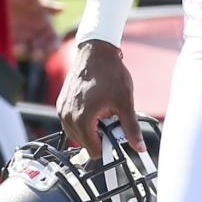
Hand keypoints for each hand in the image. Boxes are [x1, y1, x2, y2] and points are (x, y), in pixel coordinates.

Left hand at [11, 0, 61, 61]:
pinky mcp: (5, 36)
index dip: (54, 46)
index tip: (52, 48)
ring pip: (26, 51)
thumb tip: (62, 9)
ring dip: (25, 53)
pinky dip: (13, 50)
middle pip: (41, 50)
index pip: (53, 40)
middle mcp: (33, 32)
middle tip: (36, 54)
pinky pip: (11, 48)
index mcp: (44, 22)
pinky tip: (13, 47)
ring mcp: (19, 35)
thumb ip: (45, 3)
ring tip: (20, 48)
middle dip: (40, 54)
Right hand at [57, 41, 142, 157]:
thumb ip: (131, 128)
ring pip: (76, 134)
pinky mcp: (61, 104)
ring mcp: (62, 110)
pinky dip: (82, 122)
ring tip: (103, 114)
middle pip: (84, 143)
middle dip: (99, 137)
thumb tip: (140, 147)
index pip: (93, 150)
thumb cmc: (110, 73)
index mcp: (83, 119)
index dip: (107, 147)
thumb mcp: (125, 102)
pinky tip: (95, 109)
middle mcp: (68, 116)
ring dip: (90, 130)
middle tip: (111, 121)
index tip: (116, 138)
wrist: (95, 52)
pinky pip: (70, 123)